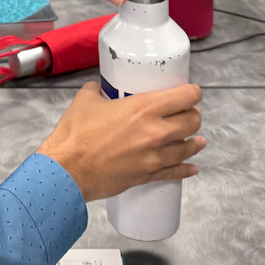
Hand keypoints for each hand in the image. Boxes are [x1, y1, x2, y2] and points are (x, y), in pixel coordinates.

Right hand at [38, 82, 204, 201]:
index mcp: (144, 108)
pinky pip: (175, 172)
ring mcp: (154, 157)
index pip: (185, 97)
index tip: (190, 92)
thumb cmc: (76, 134)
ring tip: (196, 139)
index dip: (192, 92)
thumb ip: (96, 90)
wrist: (68, 169)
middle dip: (193, 115)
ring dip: (194, 141)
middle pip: (192, 122)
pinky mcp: (148, 175)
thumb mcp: (86, 100)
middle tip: (188, 113)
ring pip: (188, 147)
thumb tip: (98, 89)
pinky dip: (186, 169)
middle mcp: (156, 132)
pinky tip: (192, 167)